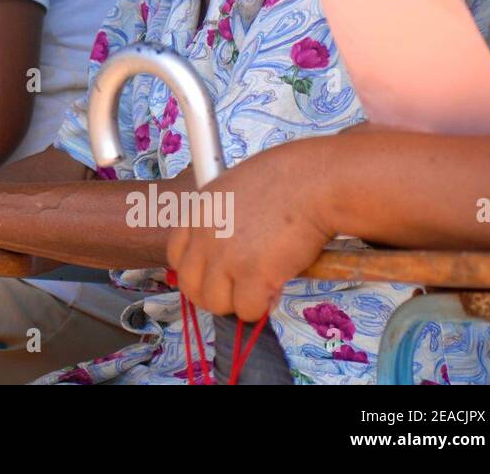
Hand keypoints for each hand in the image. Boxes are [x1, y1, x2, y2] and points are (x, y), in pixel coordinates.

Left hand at [165, 141, 333, 322]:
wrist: (314, 182)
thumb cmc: (288, 179)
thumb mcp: (236, 188)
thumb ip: (224, 217)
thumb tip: (231, 247)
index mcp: (198, 211)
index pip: (175, 253)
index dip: (196, 269)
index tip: (215, 273)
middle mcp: (204, 235)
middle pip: (189, 284)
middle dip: (213, 293)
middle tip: (238, 290)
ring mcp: (225, 257)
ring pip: (215, 303)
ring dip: (238, 303)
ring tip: (260, 288)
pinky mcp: (253, 275)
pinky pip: (247, 310)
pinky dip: (262, 307)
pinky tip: (276, 288)